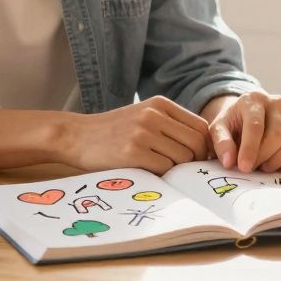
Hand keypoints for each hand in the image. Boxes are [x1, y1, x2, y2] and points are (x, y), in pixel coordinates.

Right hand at [57, 96, 208, 174]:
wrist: (75, 136)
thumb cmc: (112, 131)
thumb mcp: (143, 116)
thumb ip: (170, 125)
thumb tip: (204, 148)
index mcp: (160, 104)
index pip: (201, 126)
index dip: (205, 146)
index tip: (198, 160)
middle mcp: (154, 115)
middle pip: (197, 143)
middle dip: (196, 161)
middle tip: (184, 171)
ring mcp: (143, 133)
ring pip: (182, 158)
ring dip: (176, 169)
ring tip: (161, 170)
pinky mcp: (132, 152)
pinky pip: (164, 168)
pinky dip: (162, 175)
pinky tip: (149, 173)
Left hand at [204, 91, 280, 173]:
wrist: (248, 117)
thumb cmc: (233, 125)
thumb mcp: (219, 130)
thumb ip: (221, 144)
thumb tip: (229, 161)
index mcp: (253, 99)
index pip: (255, 126)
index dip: (250, 149)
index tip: (244, 168)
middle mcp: (276, 101)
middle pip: (276, 136)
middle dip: (264, 158)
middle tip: (253, 169)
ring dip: (278, 161)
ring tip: (264, 167)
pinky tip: (280, 167)